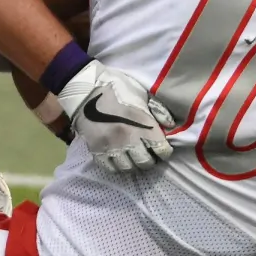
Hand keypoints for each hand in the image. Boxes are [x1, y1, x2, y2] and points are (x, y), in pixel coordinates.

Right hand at [58, 60, 174, 173]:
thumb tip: (170, 126)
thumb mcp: (142, 93)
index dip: (164, 151)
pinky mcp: (97, 150)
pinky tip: (119, 159)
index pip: (161, 150)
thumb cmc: (117, 88)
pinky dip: (117, 166)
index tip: (161, 148)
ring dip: (134, 164)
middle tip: (148, 154)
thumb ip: (158, 110)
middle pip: (145, 162)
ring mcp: (112, 146)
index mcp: (143, 124)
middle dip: (150, 160)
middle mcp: (129, 139)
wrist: (85, 88)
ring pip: (128, 168)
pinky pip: (110, 168)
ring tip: (133, 158)